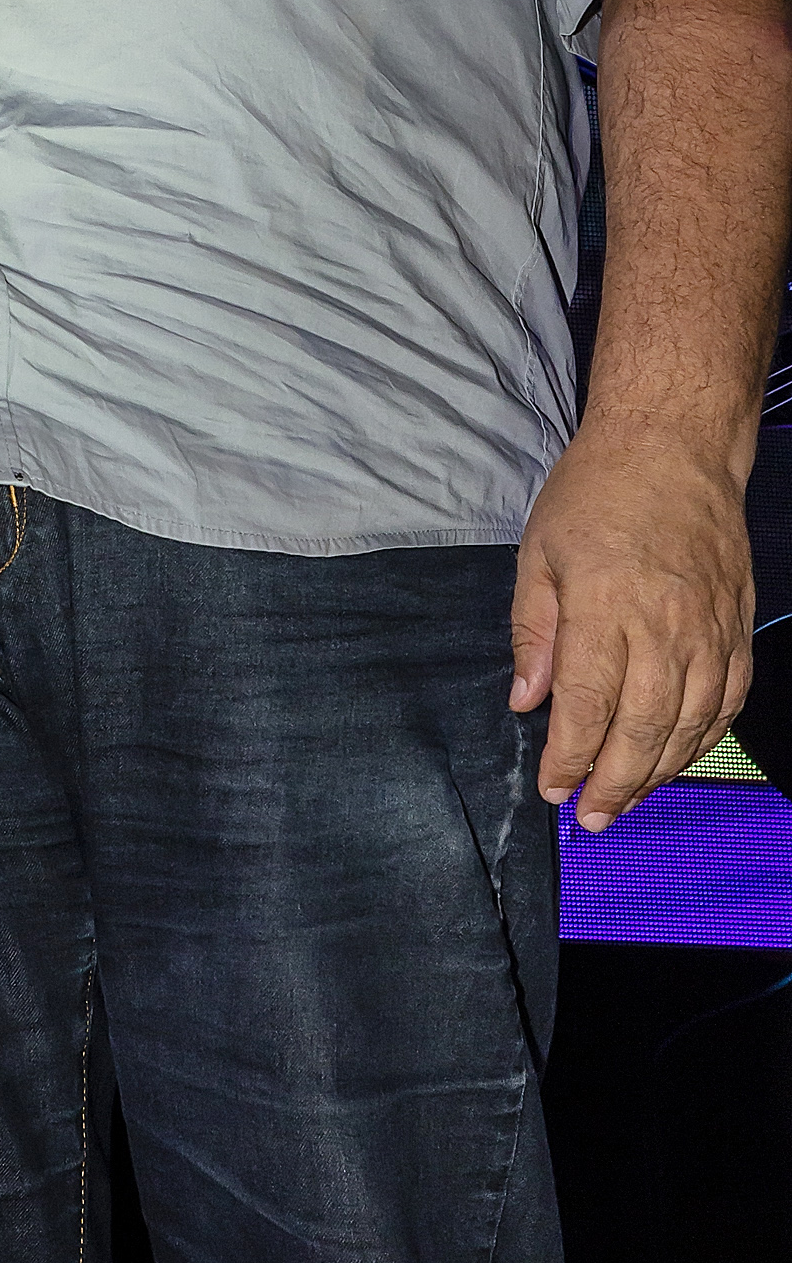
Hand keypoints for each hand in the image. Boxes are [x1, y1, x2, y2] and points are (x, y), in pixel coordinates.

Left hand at [510, 418, 753, 829]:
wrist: (675, 446)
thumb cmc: (596, 493)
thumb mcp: (539, 552)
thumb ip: (532, 632)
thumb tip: (525, 703)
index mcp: (605, 604)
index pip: (586, 704)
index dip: (568, 757)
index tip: (552, 789)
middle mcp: (664, 625)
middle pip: (643, 728)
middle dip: (612, 782)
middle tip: (589, 816)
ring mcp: (709, 630)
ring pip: (688, 725)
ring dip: (657, 773)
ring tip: (624, 800)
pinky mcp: (737, 627)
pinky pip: (725, 702)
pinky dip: (700, 740)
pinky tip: (675, 759)